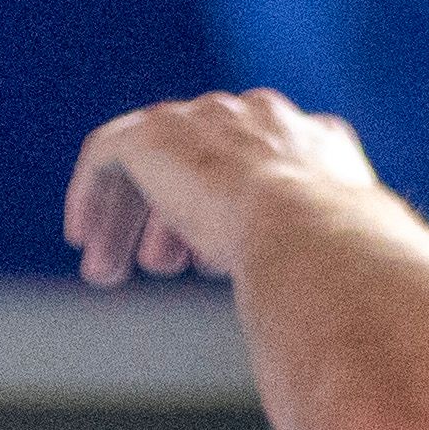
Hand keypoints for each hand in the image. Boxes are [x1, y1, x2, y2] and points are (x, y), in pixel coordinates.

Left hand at [66, 91, 377, 287]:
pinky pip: (109, 154)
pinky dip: (93, 196)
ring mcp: (206, 119)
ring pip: (153, 160)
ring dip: (129, 217)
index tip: (212, 260)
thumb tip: (323, 312)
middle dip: (176, 217)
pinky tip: (82, 239)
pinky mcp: (155, 133)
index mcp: (317, 140)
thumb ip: (324, 258)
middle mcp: (259, 117)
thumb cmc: (346, 268)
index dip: (234, 212)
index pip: (262, 164)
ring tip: (111, 272)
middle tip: (158, 266)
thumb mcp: (345, 259)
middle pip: (202, 158)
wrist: (316, 234)